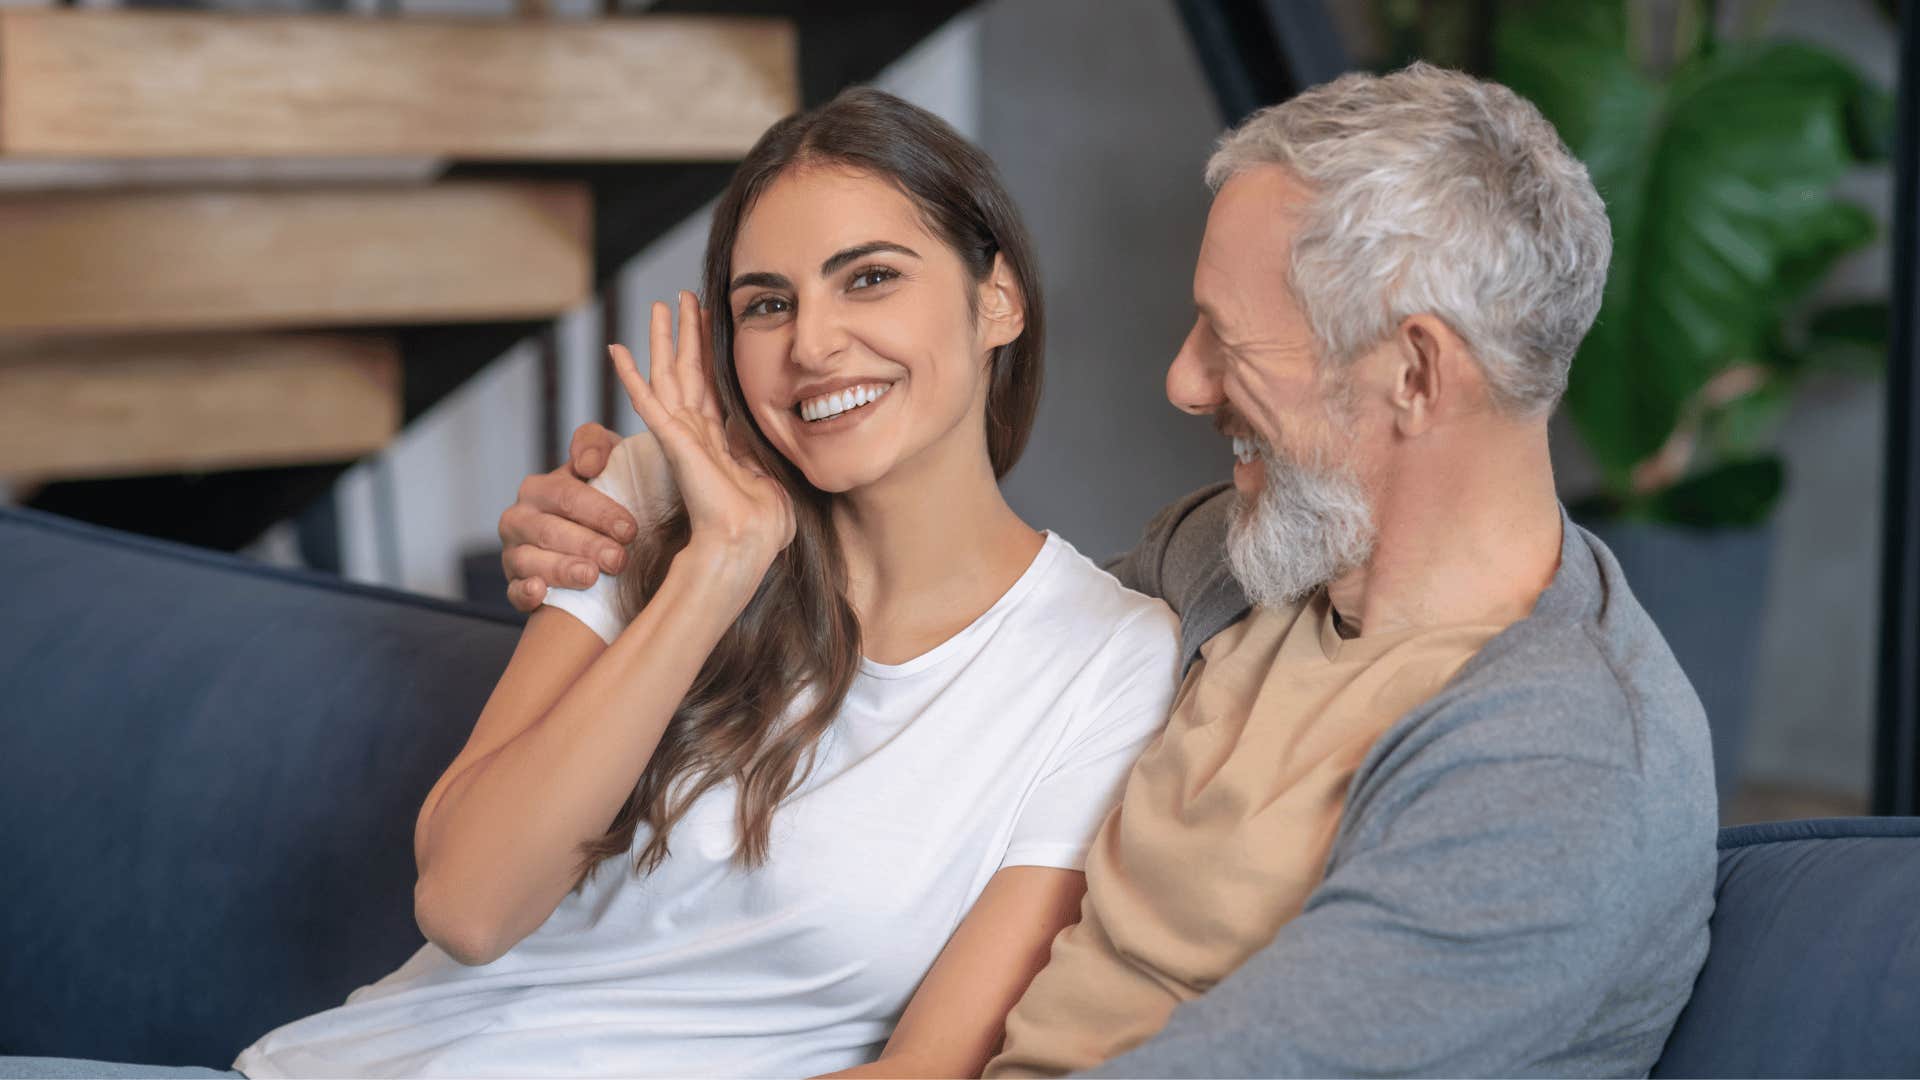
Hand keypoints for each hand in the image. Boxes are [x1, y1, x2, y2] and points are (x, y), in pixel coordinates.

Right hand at [498, 421, 637, 613]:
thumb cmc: (607, 495)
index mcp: (541, 488)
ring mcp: (514, 552)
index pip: (567, 496)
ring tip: (591, 576)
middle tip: (618, 559)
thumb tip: (588, 462)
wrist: (600, 540)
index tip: (630, 530)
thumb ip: (596, 445)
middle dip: (587, 545)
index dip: (599, 512)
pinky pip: (513, 591)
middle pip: (550, 530)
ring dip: (560, 569)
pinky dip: (524, 593)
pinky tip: (540, 592)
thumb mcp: (607, 460)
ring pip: (529, 561)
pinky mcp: (515, 584)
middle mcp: (520, 517)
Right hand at [610, 290, 794, 581]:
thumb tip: (771, 441)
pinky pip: (647, 402)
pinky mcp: (673, 441)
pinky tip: (617, 350)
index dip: (709, 352)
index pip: (711, 387)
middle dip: (686, 333)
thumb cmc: (762, 527)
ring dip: (662, 340)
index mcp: (720, 442)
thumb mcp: (771, 481)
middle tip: (682, 297)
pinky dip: (630, 375)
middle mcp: (696, 434)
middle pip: (688, 372)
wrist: (745, 545)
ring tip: (657, 306)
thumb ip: (761, 458)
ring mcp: (681, 437)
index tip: (709, 319)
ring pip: (667, 376)